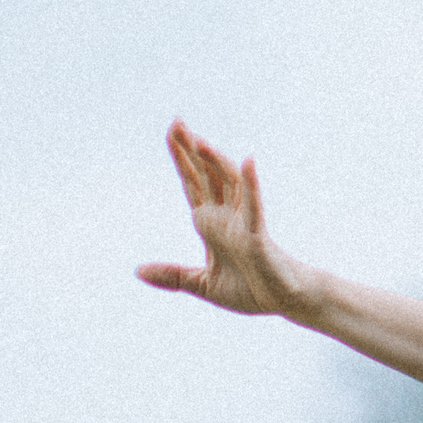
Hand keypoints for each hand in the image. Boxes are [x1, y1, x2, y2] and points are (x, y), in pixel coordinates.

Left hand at [137, 121, 316, 316]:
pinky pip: (254, 207)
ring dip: (215, 162)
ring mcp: (243, 222)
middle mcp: (227, 216)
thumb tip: (138, 270)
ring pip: (228, 184)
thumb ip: (173, 275)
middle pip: (207, 175)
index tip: (170, 134)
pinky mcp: (258, 235)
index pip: (193, 184)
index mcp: (211, 224)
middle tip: (176, 122)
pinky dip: (251, 184)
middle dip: (191, 150)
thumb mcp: (203, 284)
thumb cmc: (250, 289)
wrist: (283, 300)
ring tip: (199, 141)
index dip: (181, 160)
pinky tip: (247, 163)